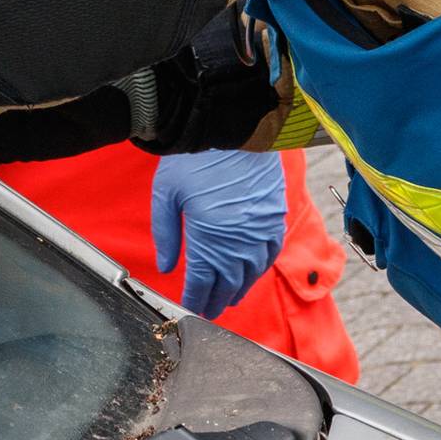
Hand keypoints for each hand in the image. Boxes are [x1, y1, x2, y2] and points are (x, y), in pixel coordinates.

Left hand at [150, 150, 288, 318]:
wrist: (234, 128)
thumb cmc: (197, 157)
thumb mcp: (167, 194)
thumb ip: (166, 234)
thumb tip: (167, 266)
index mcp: (208, 239)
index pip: (202, 283)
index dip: (195, 299)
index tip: (191, 309)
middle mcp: (238, 242)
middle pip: (227, 284)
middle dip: (216, 301)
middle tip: (209, 311)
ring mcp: (260, 231)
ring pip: (250, 274)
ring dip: (238, 289)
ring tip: (229, 299)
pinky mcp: (274, 218)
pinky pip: (270, 254)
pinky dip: (259, 268)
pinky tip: (252, 272)